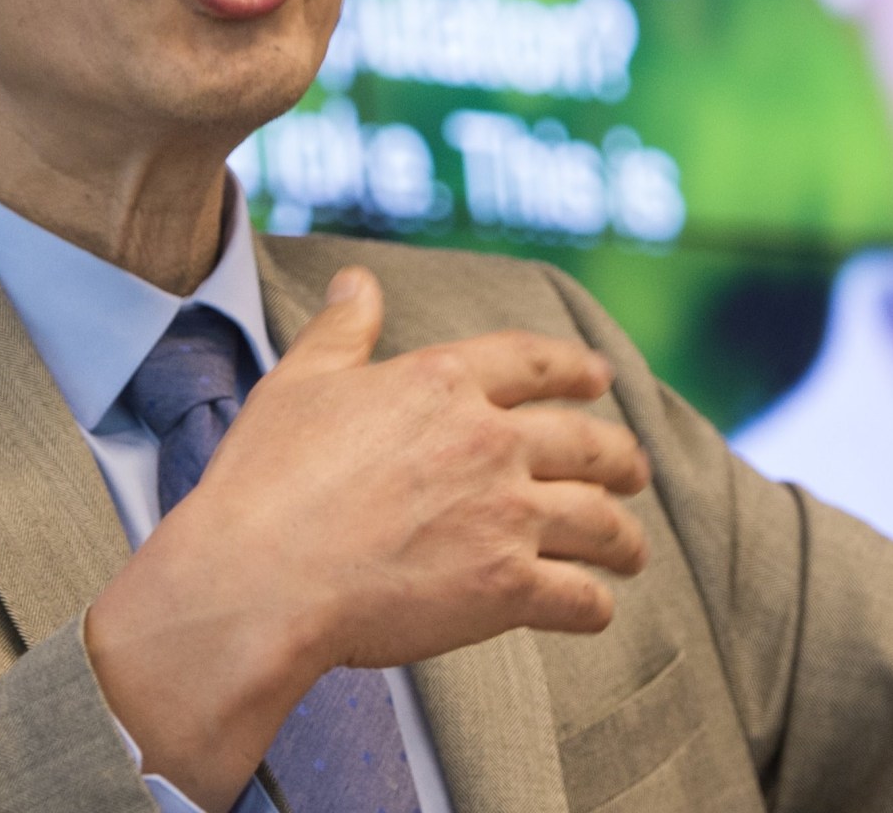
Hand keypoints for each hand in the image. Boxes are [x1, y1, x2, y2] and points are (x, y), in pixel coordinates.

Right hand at [84, 265, 650, 807]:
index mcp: (443, 382)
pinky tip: (596, 609)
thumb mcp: (299, 384)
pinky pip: (579, 596)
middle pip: (585, 442)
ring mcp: (506, 515)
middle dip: (620, 458)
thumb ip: (341, 331)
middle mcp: (489, 441)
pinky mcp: (507, 589)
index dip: (574, 369)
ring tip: (633, 551)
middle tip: (635, 470)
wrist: (257, 581)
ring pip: (598, 521)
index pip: (532, 363)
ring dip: (624, 537)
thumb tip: (359, 282)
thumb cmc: (265, 484)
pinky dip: (596, 605)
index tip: (600, 378)